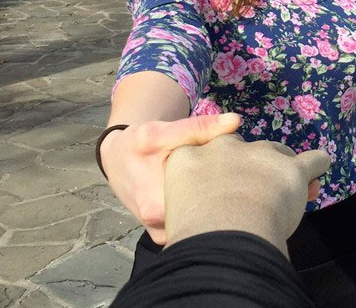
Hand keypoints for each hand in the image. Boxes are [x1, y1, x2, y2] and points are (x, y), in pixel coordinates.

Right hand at [99, 113, 241, 243]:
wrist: (119, 158)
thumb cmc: (139, 144)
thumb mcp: (165, 131)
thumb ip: (200, 127)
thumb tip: (235, 121)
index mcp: (158, 208)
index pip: (207, 201)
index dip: (225, 182)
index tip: (231, 166)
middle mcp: (161, 228)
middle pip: (205, 213)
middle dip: (219, 192)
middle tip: (224, 170)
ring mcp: (162, 233)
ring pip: (200, 219)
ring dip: (210, 201)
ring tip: (212, 180)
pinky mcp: (164, 233)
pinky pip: (190, 224)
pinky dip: (200, 208)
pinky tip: (202, 190)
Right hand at [164, 135, 330, 255]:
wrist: (224, 235)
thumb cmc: (192, 231)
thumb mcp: (171, 209)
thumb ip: (184, 199)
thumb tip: (195, 211)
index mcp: (189, 157)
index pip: (202, 152)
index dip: (214, 168)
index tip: (219, 184)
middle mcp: (225, 148)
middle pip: (241, 148)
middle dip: (249, 164)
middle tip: (253, 190)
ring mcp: (260, 154)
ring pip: (276, 153)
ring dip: (280, 168)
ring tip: (285, 190)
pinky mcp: (291, 168)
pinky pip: (311, 160)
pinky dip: (317, 164)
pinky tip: (320, 168)